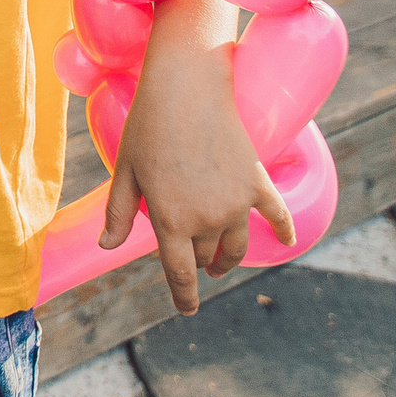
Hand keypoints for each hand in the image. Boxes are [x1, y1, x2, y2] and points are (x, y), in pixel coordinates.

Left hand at [103, 40, 291, 315]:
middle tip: (191, 261)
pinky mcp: (256, 182)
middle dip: (198, 263)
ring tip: (219, 261)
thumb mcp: (125, 171)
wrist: (187, 87)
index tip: (187, 309)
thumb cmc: (148, 126)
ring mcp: (236, 203)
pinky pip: (276, 215)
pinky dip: (284, 231)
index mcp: (171, 221)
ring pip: (235, 245)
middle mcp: (207, 219)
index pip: (180, 274)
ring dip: (227, 257)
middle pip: (206, 257)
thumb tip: (108, 247)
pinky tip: (287, 242)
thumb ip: (118, 213)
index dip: (184, 297)